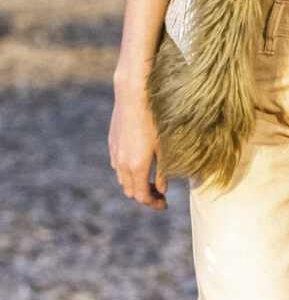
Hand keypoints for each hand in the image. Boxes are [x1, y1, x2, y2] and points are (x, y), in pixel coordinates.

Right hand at [108, 83, 167, 209]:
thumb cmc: (154, 119)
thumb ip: (162, 171)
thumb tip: (163, 189)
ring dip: (136, 183)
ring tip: (151, 179)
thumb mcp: (163, 146)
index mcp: (136, 167)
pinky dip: (128, 170)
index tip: (165, 204)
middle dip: (145, 195)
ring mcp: (115, 153)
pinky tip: (140, 161)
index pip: (143, 197)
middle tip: (160, 193)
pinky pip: (118, 165)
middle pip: (131, 191)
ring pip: (122, 179)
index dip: (154, 204)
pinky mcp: (112, 143)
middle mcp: (122, 164)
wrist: (133, 95)